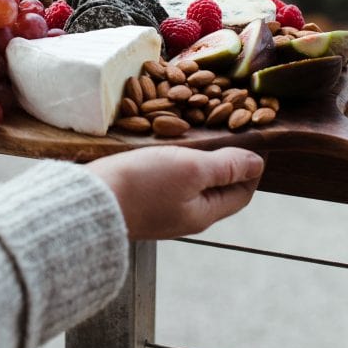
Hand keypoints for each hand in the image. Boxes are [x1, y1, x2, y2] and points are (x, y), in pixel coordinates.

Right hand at [89, 145, 263, 239]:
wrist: (90, 201)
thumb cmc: (142, 185)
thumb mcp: (191, 169)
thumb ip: (225, 166)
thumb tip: (257, 163)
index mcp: (204, 213)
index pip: (242, 193)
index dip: (251, 168)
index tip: (254, 141)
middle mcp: (184, 216)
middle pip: (217, 189)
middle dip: (225, 163)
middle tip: (226, 131)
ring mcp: (160, 211)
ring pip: (190, 184)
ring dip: (198, 161)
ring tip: (197, 135)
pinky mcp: (140, 202)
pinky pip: (167, 182)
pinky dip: (175, 164)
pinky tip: (165, 149)